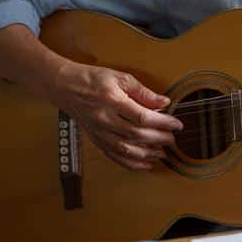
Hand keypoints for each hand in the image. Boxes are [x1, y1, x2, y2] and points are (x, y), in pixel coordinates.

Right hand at [48, 61, 180, 170]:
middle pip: (136, 134)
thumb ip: (143, 91)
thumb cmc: (92, 79)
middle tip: (172, 139)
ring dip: (147, 154)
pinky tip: (145, 164)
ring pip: (126, 149)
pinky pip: (114, 156)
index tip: (176, 124)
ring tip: (163, 153)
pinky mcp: (96, 140)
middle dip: (158, 139)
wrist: (65, 87)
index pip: (142, 116)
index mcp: (111, 100)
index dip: (162, 122)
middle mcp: (104, 119)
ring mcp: (99, 132)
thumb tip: (163, 101)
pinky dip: (131, 163)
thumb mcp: (119, 77)